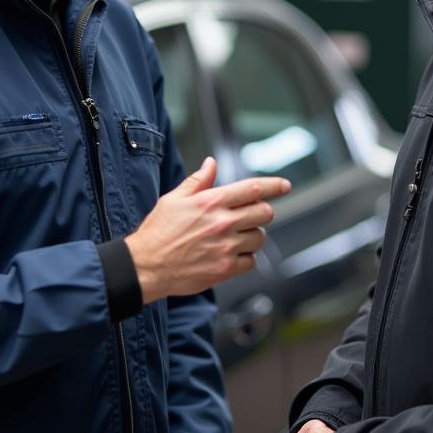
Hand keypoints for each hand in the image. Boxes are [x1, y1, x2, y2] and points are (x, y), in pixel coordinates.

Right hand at [126, 157, 290, 302]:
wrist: (146, 266)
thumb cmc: (158, 232)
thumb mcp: (174, 199)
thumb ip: (198, 181)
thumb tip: (211, 163)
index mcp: (211, 202)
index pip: (253, 188)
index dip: (274, 185)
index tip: (285, 186)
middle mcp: (222, 223)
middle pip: (264, 212)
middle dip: (262, 211)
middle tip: (251, 215)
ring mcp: (226, 247)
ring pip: (260, 237)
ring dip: (253, 235)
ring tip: (236, 237)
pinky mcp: (225, 269)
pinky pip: (251, 261)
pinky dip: (246, 257)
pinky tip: (231, 254)